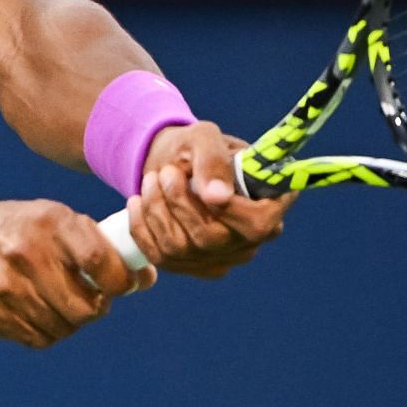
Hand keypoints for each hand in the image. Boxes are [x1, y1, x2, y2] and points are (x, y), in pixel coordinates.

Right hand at [0, 200, 156, 348]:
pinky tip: (37, 311)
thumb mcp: (48, 217)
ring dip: (71, 321)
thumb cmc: (10, 228)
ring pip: (64, 327)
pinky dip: (47, 330)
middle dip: (97, 307)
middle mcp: (27, 254)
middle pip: (86, 307)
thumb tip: (144, 278)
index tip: (124, 284)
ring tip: (60, 303)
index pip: (102, 261)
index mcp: (48, 222)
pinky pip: (38, 338)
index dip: (121, 281)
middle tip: (92, 299)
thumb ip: (94, 243)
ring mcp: (6, 288)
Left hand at [125, 122, 293, 278]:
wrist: (172, 165)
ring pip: (180, 248)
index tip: (194, 179)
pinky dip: (142, 227)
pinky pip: (160, 256)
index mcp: (268, 209)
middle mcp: (248, 243)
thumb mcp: (205, 139)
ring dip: (157, 209)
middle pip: (211, 239)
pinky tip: (138, 202)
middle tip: (165, 172)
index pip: (258, 225)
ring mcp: (219, 259)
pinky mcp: (189, 267)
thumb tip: (216, 197)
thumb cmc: (197, 149)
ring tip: (151, 179)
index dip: (227, 208)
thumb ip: (213, 161)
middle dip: (179, 203)